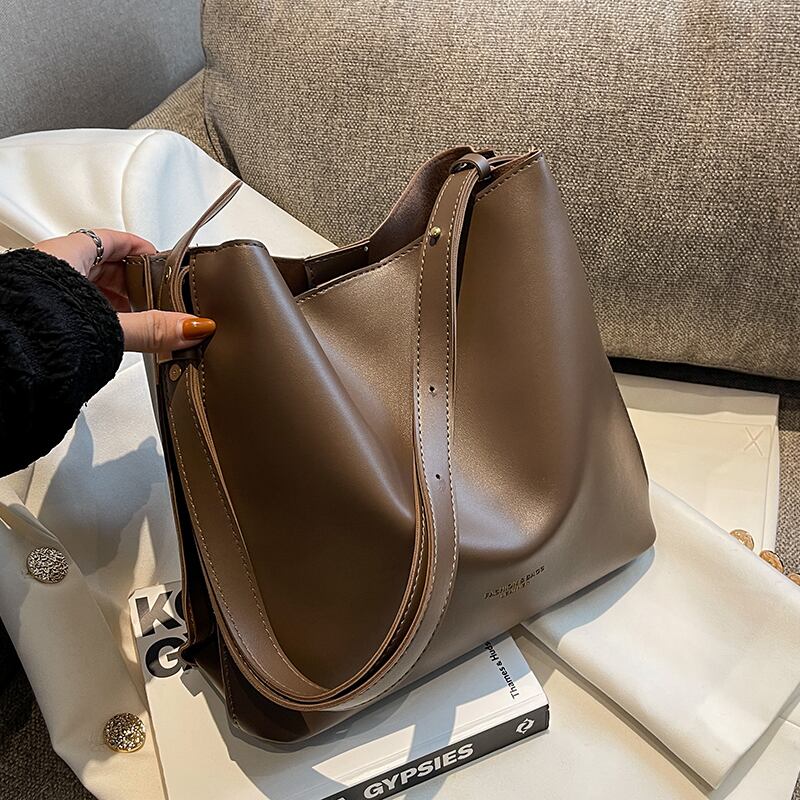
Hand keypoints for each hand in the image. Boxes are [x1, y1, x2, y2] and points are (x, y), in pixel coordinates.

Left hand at [35, 230, 215, 352]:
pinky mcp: (35, 310)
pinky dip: (93, 314)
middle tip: (152, 300)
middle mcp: (52, 266)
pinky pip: (72, 304)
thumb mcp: (110, 323)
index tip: (159, 260)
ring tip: (131, 323)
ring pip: (85, 285)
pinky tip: (103, 333)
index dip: (140, 249)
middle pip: (102, 263)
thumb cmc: (38, 322)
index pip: (114, 239)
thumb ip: (153, 327)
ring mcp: (41, 288)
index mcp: (70, 254)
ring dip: (110, 302)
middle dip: (130, 282)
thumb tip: (191, 327)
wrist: (3, 351)